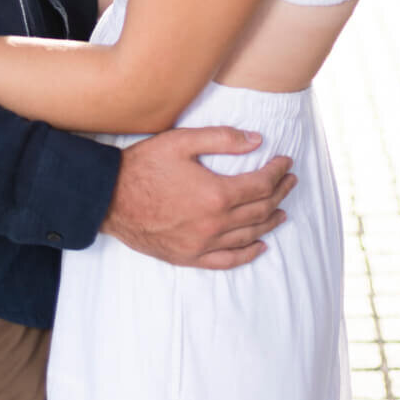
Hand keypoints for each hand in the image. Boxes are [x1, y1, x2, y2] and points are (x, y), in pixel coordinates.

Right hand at [100, 126, 296, 268]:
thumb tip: (257, 140)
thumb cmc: (144, 166)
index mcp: (216, 195)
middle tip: (290, 180)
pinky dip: (247, 254)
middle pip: (259, 210)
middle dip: (279, 193)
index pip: (260, 184)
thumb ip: (222, 139)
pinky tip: (259, 246)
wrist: (109, 198)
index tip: (286, 161)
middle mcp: (214, 224)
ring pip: (248, 235)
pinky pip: (227, 260)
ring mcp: (202, 244)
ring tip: (282, 210)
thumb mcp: (182, 141)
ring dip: (269, 221)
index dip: (277, 172)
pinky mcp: (189, 256)